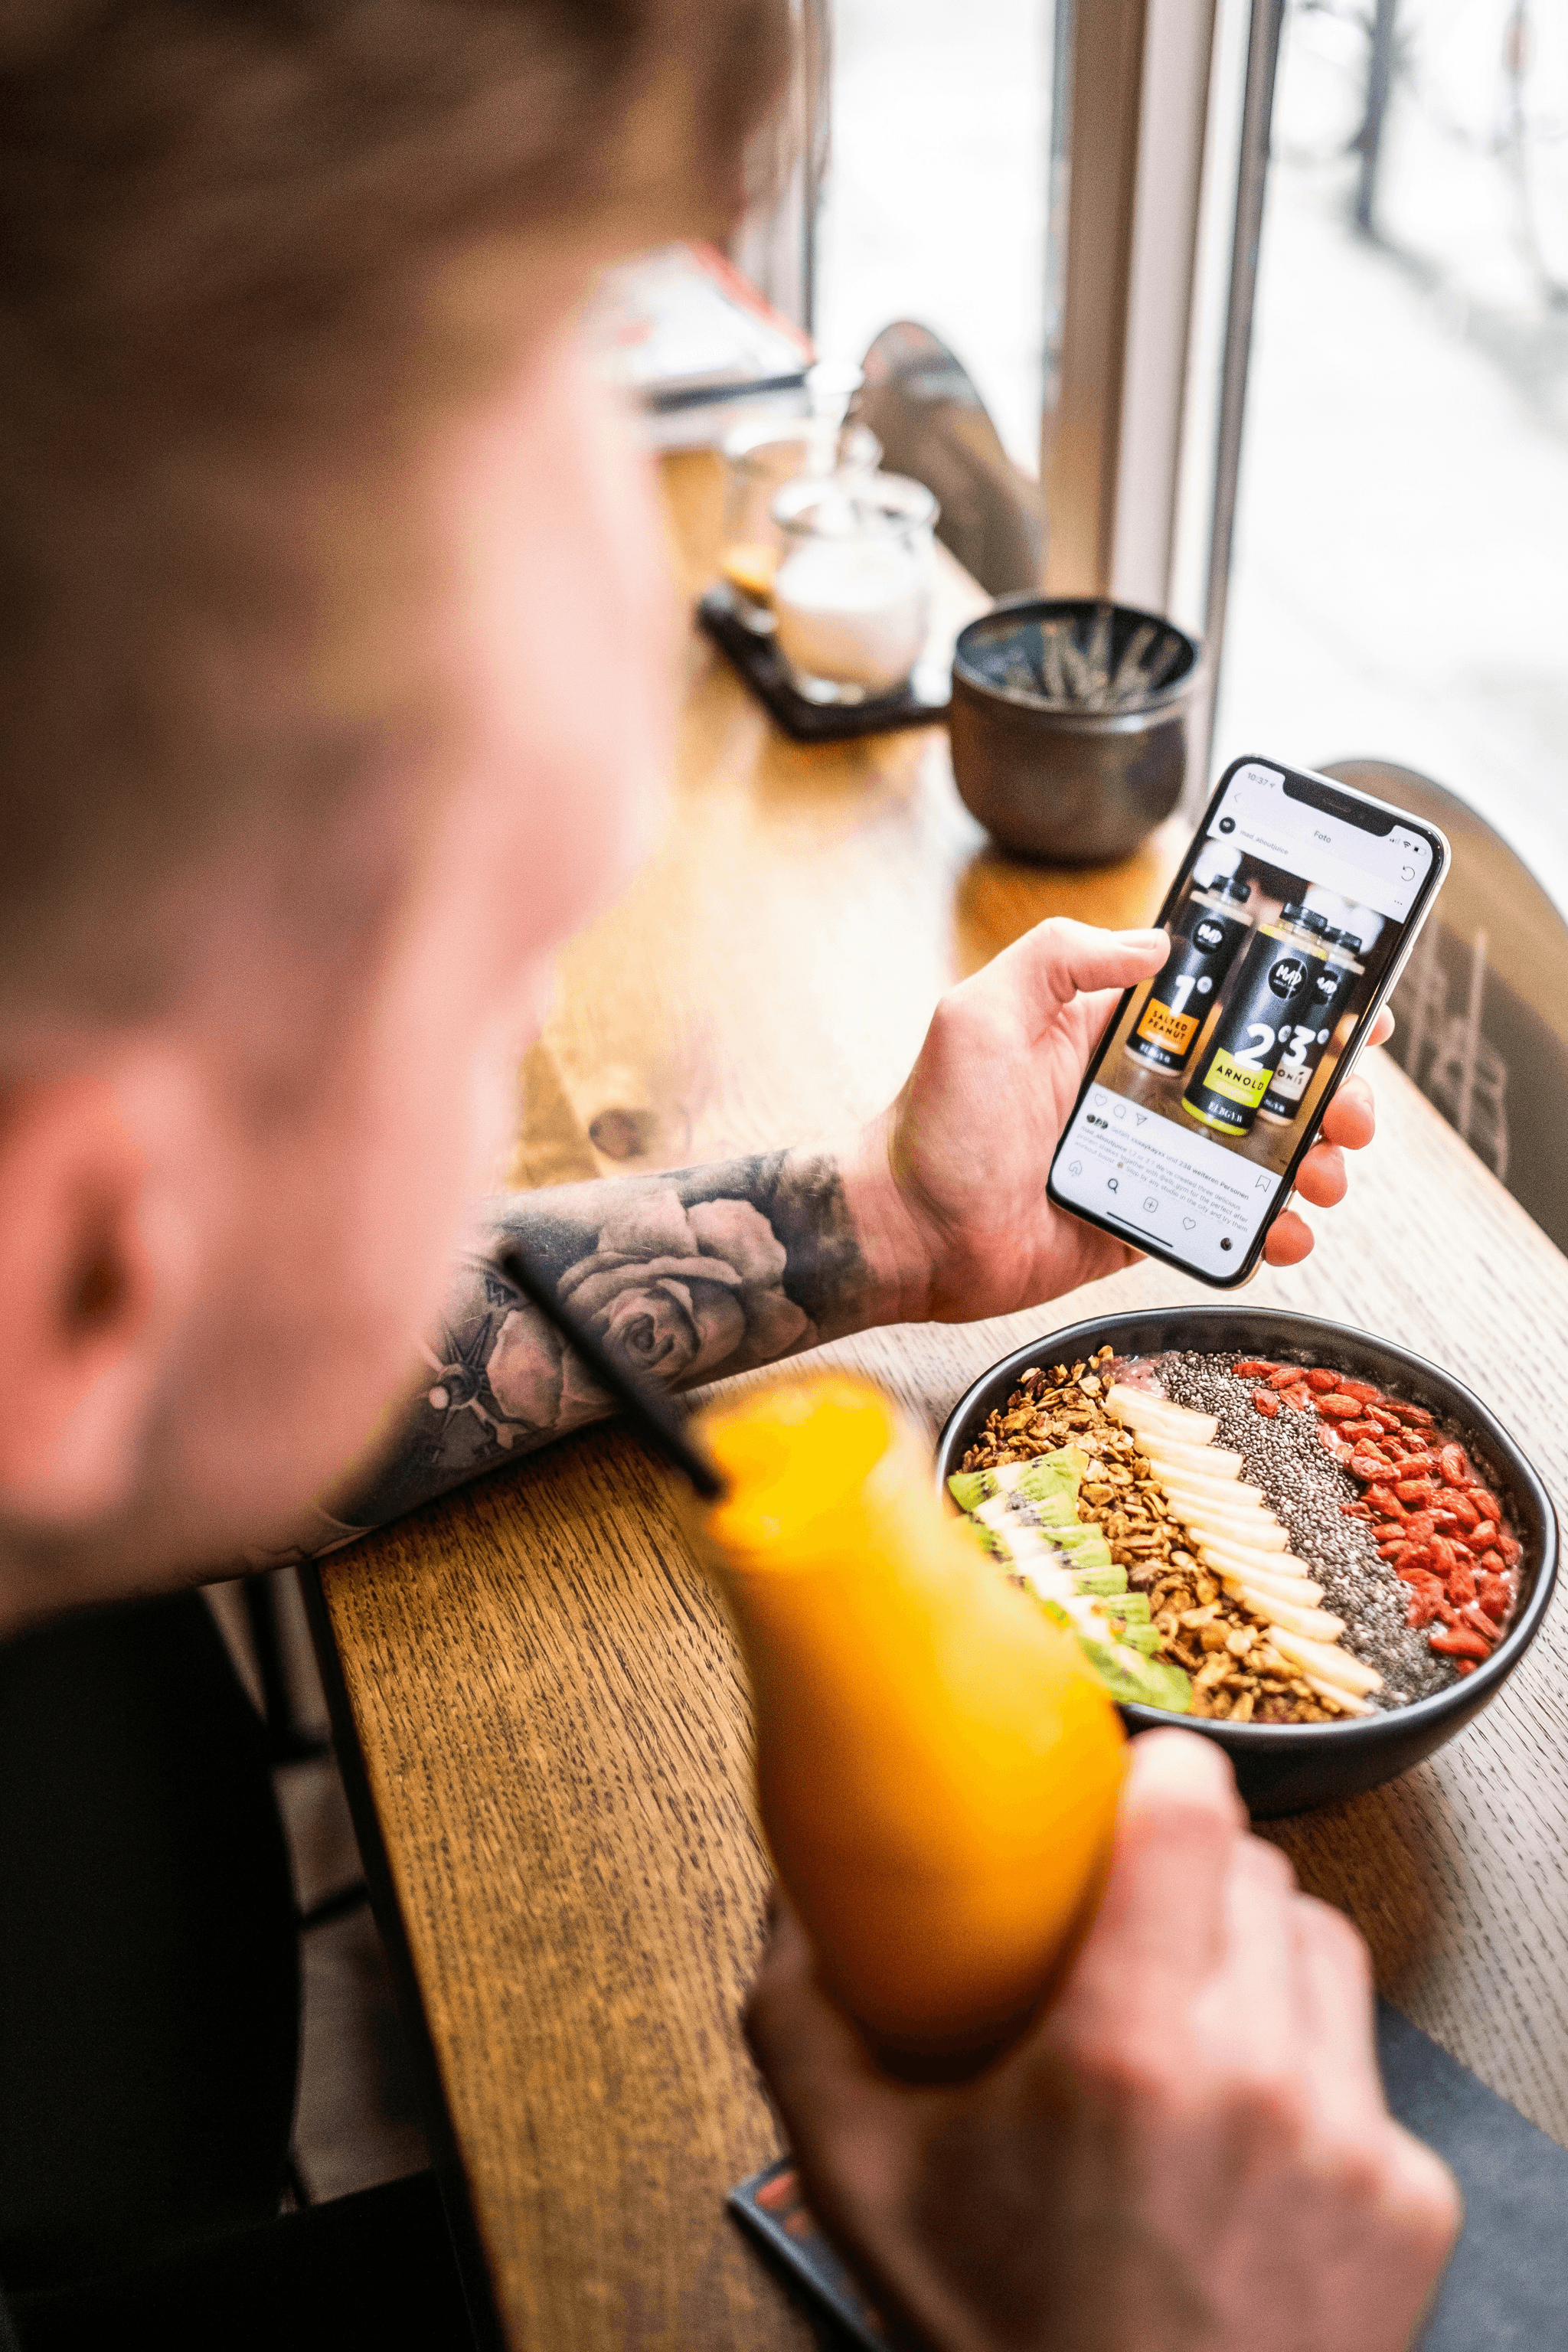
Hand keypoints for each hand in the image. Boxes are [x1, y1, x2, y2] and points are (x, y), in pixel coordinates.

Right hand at [746, 1731, 1458, 2351]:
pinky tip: (1239, 2132)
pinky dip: (1307, 2069)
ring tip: (1188, 2018)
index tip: (1135, 1782)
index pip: (1197, 1813)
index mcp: (1128, 2051)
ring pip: (1322, 1950)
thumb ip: (805, 2021)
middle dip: (1196, 1877)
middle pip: (1261, 1872)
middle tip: (1132, 1928)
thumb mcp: (860, 2183)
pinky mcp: (1408, 2197)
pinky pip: (1363, 2064)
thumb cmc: (1002, 2343)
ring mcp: (1351, 2139)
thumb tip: (790, 1899)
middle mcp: (1259, 2080)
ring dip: (1258, 1958)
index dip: (1166, 1771)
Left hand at [854, 918, 1393, 1318]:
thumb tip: (1154, 940)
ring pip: (1258, 1153)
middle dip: (1324, 1089)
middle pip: (1259, 1081)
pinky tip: (1286, 1228)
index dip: (1291, 1003)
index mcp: (1111, 1033)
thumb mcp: (982, 1010)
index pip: (1219, 1004)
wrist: (905, 1234)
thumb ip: (1062, 956)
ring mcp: (1149, 1160)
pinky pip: (1225, 1220)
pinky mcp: (1146, 1222)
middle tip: (1352, 1107)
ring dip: (1312, 1158)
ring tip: (1326, 1171)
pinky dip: (1270, 1227)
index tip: (1353, 1006)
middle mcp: (1139, 1092)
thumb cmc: (931, 1123)